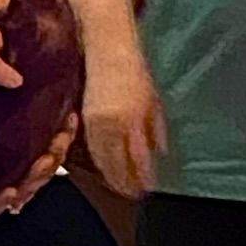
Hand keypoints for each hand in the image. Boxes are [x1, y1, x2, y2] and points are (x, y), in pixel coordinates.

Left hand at [0, 114, 77, 219]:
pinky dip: (2, 201)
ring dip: (36, 176)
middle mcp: (15, 180)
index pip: (52, 148)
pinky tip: (10, 191)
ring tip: (42, 161)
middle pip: (45, 170)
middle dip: (55, 155)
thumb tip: (13, 74)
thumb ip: (3, 109)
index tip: (70, 116)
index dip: (65, 135)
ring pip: (26, 189)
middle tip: (59, 140)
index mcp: (22, 161)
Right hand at [82, 47, 166, 198]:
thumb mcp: (153, 101)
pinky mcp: (84, 119)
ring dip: (111, 176)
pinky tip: (104, 169)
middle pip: (117, 164)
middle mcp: (113, 124)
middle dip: (125, 182)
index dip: (142, 177)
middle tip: (134, 195)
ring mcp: (96, 122)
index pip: (137, 158)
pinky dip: (98, 162)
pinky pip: (90, 148)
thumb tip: (161, 153)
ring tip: (120, 188)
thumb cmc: (135, 73)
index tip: (148, 189)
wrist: (108, 50)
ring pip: (101, 159)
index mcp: (133, 120)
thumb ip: (156, 129)